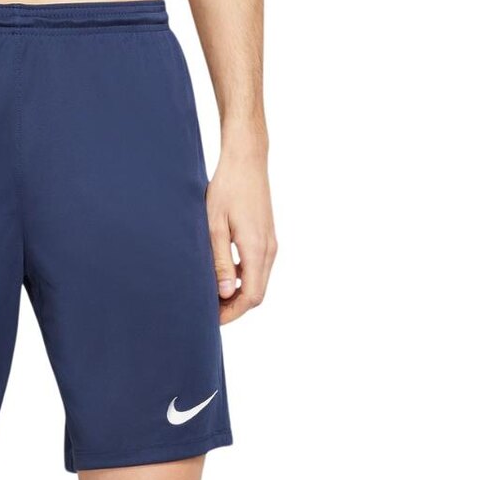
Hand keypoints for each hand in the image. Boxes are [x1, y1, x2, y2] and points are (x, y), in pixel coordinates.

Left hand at [206, 148, 277, 324]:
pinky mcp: (267, 237)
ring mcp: (271, 243)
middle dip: (234, 308)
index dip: (232, 313)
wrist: (246, 160)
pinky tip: (222, 277)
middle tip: (208, 311)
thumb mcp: (214, 227)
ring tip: (212, 296)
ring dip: (238, 295)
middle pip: (256, 294)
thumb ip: (220, 262)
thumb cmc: (226, 189)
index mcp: (256, 249)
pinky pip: (258, 268)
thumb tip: (226, 294)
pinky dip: (243, 280)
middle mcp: (269, 249)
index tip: (211, 318)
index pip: (251, 297)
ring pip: (258, 282)